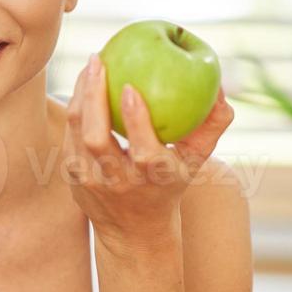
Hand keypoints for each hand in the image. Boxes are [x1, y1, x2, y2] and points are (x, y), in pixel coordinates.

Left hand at [63, 53, 233, 247]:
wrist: (134, 230)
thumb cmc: (170, 183)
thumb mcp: (196, 161)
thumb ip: (212, 125)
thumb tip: (221, 89)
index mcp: (153, 179)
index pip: (142, 151)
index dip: (135, 120)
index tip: (130, 87)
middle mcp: (118, 182)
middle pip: (96, 139)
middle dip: (94, 98)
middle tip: (98, 61)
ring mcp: (90, 181)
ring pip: (77, 134)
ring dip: (80, 97)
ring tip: (90, 65)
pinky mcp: (72, 176)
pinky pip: (70, 135)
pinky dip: (75, 107)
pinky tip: (83, 83)